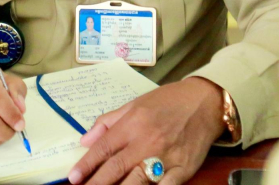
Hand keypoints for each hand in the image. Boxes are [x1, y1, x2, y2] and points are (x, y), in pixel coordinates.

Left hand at [68, 77, 224, 184]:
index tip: (74, 178)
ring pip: (136, 181)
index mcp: (133, 124)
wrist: (205, 102)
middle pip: (116, 168)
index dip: (86, 165)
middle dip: (97, 183)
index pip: (104, 148)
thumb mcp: (135, 104)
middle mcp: (146, 141)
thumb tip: (85, 140)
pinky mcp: (182, 170)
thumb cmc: (168, 102)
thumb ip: (108, 122)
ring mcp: (165, 157)